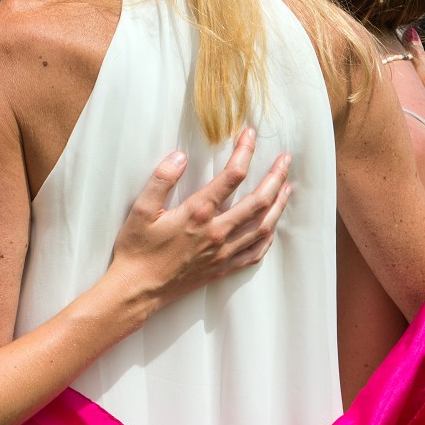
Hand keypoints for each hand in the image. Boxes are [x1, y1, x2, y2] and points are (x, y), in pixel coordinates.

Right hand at [109, 128, 292, 312]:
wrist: (137, 290)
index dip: (244, 152)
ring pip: (263, 226)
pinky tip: (271, 228)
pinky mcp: (222, 268)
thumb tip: (180, 156)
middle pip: (258, 201)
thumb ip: (161, 179)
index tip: (249, 135)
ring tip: (287, 188)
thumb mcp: (140, 209)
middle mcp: (217, 232)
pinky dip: (268, 238)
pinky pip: (255, 254)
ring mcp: (223, 252)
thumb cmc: (136, 249)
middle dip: (275, 177)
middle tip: (285, 160)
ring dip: (279, 205)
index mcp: (197, 213)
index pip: (231, 176)